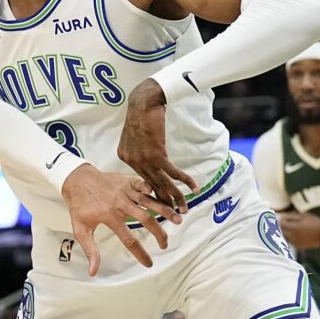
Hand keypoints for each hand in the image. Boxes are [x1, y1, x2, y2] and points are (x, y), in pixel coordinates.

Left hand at [59, 165, 181, 276]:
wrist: (76, 179)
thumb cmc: (79, 206)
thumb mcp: (80, 229)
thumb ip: (90, 250)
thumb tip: (93, 272)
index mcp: (109, 217)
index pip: (128, 239)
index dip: (140, 253)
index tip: (149, 263)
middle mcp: (120, 204)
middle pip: (145, 219)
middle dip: (159, 233)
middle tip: (165, 245)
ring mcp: (125, 191)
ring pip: (149, 202)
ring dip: (165, 211)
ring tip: (178, 221)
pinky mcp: (128, 181)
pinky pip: (144, 185)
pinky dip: (155, 190)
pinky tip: (168, 197)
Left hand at [117, 79, 198, 210]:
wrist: (145, 102)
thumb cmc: (143, 115)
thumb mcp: (135, 135)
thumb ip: (139, 150)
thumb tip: (151, 159)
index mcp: (126, 158)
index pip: (141, 180)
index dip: (153, 193)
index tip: (161, 205)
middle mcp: (132, 162)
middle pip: (150, 187)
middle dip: (164, 203)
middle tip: (174, 216)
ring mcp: (143, 160)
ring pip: (161, 183)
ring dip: (175, 198)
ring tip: (184, 210)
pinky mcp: (156, 155)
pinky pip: (172, 172)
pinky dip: (183, 181)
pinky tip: (193, 189)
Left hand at [278, 211, 319, 250]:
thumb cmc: (315, 223)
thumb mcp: (304, 216)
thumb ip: (292, 216)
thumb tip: (282, 216)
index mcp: (294, 228)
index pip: (281, 223)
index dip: (282, 220)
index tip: (285, 218)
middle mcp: (292, 236)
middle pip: (281, 230)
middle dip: (282, 226)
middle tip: (286, 223)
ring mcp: (294, 242)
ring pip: (284, 237)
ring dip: (284, 232)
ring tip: (290, 228)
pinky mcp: (297, 246)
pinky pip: (289, 241)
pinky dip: (289, 238)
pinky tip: (294, 234)